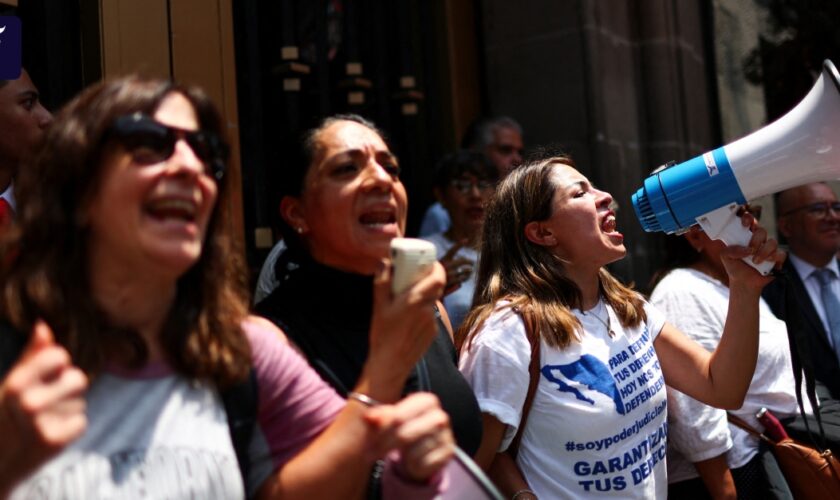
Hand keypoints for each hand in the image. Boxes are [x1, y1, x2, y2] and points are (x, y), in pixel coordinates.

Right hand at [0, 321, 86, 493]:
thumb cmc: (3, 416)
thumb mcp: (9, 384)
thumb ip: (30, 356)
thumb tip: (43, 325)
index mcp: (16, 383)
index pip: (60, 356)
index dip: (57, 366)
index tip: (44, 378)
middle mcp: (29, 402)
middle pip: (79, 379)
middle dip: (67, 389)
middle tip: (46, 402)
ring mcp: (42, 424)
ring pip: (79, 403)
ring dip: (66, 410)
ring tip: (42, 420)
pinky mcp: (55, 443)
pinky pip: (81, 422)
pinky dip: (69, 428)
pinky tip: (48, 435)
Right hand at [363, 261, 445, 400]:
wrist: (390, 364)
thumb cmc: (382, 335)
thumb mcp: (378, 306)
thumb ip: (382, 282)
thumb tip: (385, 262)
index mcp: (415, 300)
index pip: (438, 277)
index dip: (437, 267)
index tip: (428, 263)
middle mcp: (427, 309)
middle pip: (437, 287)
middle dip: (429, 278)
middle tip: (416, 276)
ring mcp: (431, 322)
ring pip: (432, 301)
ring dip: (424, 295)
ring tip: (407, 298)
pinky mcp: (432, 332)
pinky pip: (429, 315)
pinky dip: (422, 310)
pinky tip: (408, 318)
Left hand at [364, 392, 453, 481]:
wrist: (425, 447)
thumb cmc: (406, 428)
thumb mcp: (392, 419)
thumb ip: (380, 416)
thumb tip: (368, 417)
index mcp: (426, 401)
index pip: (398, 417)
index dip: (380, 431)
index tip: (367, 442)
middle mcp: (439, 416)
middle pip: (404, 435)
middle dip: (384, 447)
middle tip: (369, 455)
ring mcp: (446, 435)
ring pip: (412, 452)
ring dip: (399, 457)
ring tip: (399, 453)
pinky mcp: (448, 453)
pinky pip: (422, 464)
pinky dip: (413, 466)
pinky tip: (412, 461)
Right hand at [439, 240, 472, 294]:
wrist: (428, 286)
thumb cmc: (434, 275)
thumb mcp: (439, 266)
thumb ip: (449, 262)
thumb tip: (463, 259)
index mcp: (443, 259)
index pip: (452, 250)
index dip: (460, 244)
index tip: (466, 239)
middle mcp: (447, 265)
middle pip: (463, 260)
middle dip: (469, 261)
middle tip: (472, 263)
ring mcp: (450, 273)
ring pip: (465, 270)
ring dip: (469, 271)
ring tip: (470, 271)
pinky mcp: (452, 281)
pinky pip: (463, 278)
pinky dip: (466, 277)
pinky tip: (466, 277)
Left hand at [719, 211, 784, 289]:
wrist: (744, 283)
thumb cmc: (735, 267)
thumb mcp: (725, 256)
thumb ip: (730, 249)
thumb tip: (746, 249)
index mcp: (746, 236)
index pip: (749, 222)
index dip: (748, 219)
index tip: (744, 224)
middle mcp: (758, 240)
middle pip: (762, 231)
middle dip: (756, 240)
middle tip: (750, 250)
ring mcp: (768, 248)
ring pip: (772, 242)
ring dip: (763, 252)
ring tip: (755, 262)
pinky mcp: (777, 258)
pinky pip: (781, 253)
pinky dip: (773, 258)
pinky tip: (766, 263)